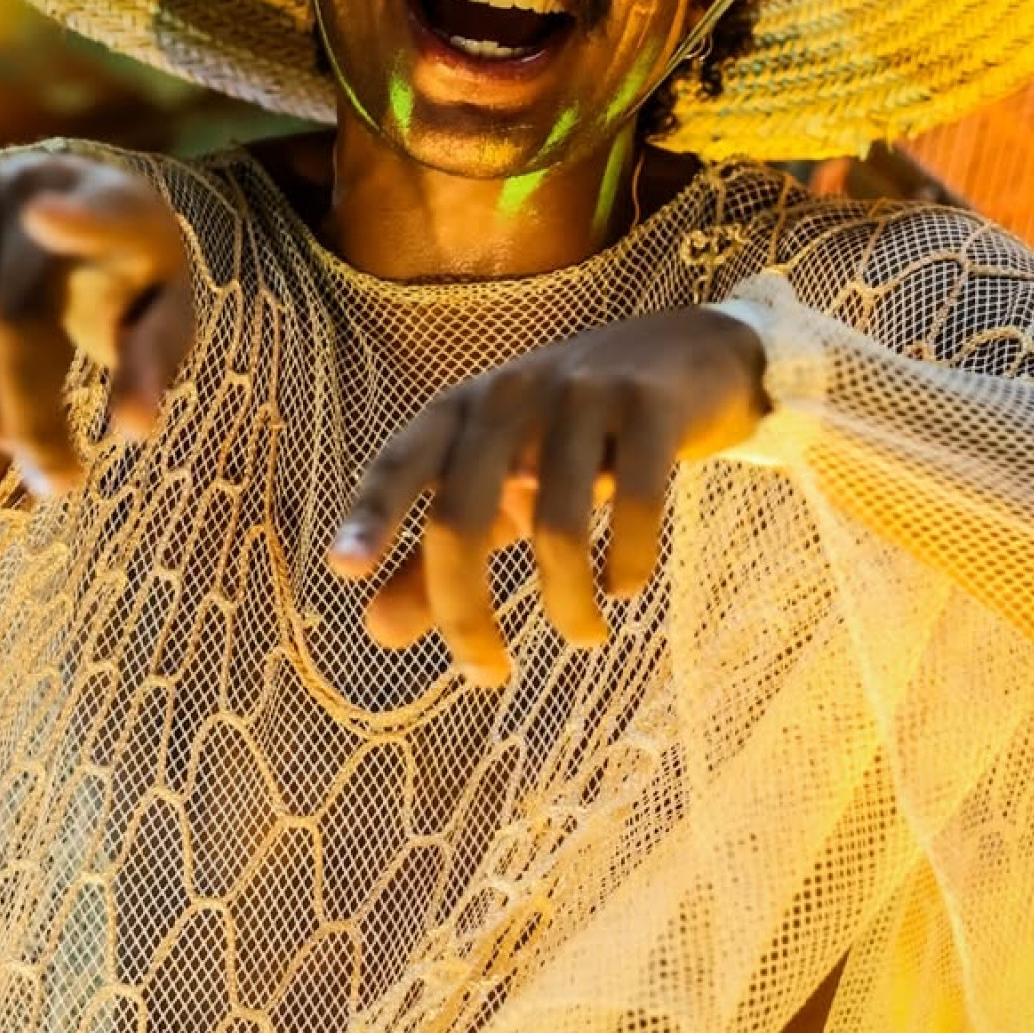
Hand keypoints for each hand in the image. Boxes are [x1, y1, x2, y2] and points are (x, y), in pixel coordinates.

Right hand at [0, 152, 192, 498]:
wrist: (56, 224)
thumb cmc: (123, 291)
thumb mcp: (156, 324)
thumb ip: (152, 365)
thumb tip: (136, 427)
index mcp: (124, 206)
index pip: (105, 215)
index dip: (76, 222)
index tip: (40, 218)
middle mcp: (41, 180)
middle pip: (15, 320)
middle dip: (28, 419)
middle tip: (56, 479)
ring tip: (8, 441)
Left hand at [327, 307, 767, 683]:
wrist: (691, 357)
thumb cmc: (573, 438)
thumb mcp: (502, 491)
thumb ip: (436, 560)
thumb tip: (375, 633)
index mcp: (463, 409)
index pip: (402, 459)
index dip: (371, 511)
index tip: (343, 569)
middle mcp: (511, 393)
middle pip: (462, 513)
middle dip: (465, 611)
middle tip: (487, 675)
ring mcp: (581, 394)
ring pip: (556, 527)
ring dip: (568, 606)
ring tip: (587, 636)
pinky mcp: (649, 406)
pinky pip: (636, 505)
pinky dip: (629, 565)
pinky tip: (627, 585)